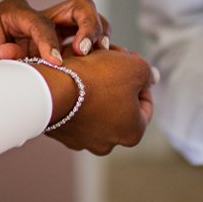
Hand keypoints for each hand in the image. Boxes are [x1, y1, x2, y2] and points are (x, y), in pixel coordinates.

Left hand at [0, 0, 109, 69]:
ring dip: (97, 36)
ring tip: (100, 56)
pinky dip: (95, 49)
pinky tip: (101, 65)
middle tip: (87, 51)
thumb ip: (3, 63)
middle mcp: (35, 16)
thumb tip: (26, 60)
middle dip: (89, 26)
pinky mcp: (54, 44)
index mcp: (14, 12)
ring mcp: (48, 28)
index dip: (52, 42)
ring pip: (87, 21)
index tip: (57, 64)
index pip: (44, 22)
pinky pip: (82, 40)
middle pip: (79, 7)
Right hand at [33, 47, 153, 154]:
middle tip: (111, 58)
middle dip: (119, 79)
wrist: (51, 88)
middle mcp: (108, 143)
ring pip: (98, 106)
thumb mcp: (136, 67)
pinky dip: (77, 93)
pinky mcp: (61, 132)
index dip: (141, 79)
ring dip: (98, 84)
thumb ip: (148, 72)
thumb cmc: (99, 79)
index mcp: (132, 133)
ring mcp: (81, 140)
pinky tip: (74, 75)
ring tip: (91, 63)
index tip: (131, 61)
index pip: (145, 103)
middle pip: (121, 104)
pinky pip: (75, 109)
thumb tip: (150, 78)